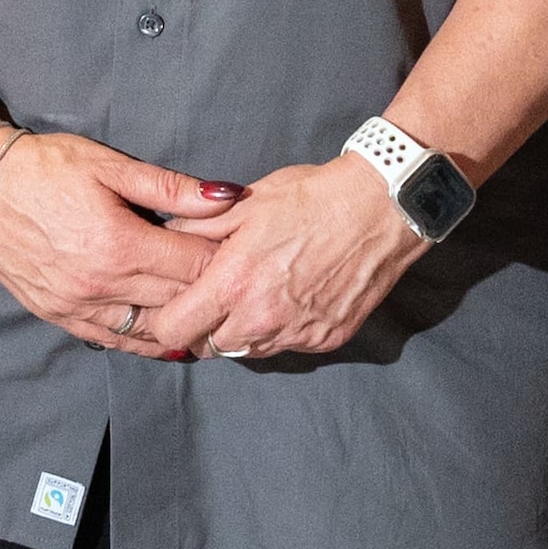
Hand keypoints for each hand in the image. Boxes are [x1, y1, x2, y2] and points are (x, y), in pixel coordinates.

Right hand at [0, 132, 237, 355]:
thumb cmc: (47, 167)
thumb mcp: (112, 166)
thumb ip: (173, 188)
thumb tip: (229, 196)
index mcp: (120, 245)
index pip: (194, 266)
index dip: (226, 261)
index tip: (245, 254)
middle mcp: (100, 285)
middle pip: (177, 301)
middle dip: (211, 293)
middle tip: (238, 285)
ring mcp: (76, 306)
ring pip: (148, 331)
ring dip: (181, 325)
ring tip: (211, 316)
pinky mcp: (56, 316)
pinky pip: (111, 340)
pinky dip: (143, 341)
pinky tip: (167, 338)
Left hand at [135, 151, 432, 362]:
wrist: (381, 207)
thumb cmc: (312, 198)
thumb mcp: (246, 202)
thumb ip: (197, 226)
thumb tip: (166, 237)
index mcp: (233, 284)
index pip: (174, 331)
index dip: (167, 320)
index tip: (175, 304)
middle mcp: (261, 318)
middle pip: (209, 348)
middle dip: (205, 327)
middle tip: (219, 297)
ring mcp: (296, 333)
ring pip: (249, 350)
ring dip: (244, 330)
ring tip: (258, 294)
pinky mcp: (326, 338)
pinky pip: (288, 345)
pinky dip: (283, 329)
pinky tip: (294, 297)